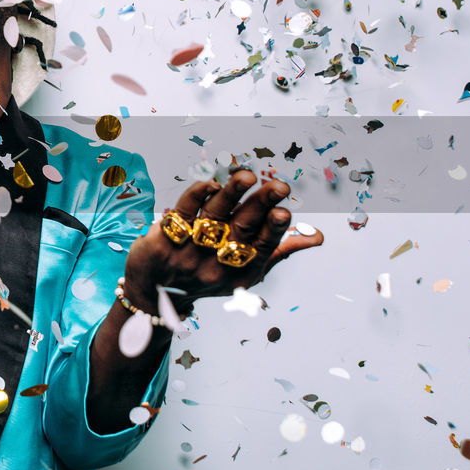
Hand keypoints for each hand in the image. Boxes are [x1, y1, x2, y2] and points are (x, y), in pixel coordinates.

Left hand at [123, 169, 323, 309]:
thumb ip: (278, 249)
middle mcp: (216, 263)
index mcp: (241, 269)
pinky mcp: (165, 239)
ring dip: (231, 195)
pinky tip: (211, 184)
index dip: (273, 229)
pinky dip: (197, 196)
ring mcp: (189, 252)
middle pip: (241, 229)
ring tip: (247, 176)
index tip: (284, 212)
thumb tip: (316, 237)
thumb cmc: (207, 275)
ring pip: (213, 218)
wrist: (154, 294)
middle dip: (260, 205)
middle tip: (278, 186)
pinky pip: (183, 212)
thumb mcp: (244, 271)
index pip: (261, 247)